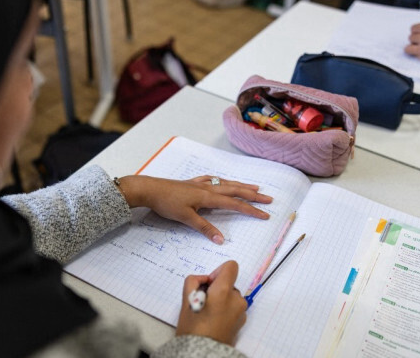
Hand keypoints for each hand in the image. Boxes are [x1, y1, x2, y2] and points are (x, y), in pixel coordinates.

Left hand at [117, 175, 271, 243]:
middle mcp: (208, 188)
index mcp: (208, 197)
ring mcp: (200, 184)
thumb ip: (204, 228)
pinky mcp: (192, 183)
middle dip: (253, 195)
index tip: (265, 214)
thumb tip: (221, 240)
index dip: (251, 210)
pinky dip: (222, 181)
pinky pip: (213, 180)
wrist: (149, 189)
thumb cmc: (167, 203)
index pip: (235, 204)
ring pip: (226, 184)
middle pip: (235, 190)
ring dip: (241, 186)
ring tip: (254, 187)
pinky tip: (222, 181)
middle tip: (269, 198)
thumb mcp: (186, 218)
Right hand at [176, 260, 246, 345]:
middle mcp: (237, 300)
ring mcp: (241, 312)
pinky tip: (214, 321)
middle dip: (217, 289)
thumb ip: (193, 282)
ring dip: (221, 300)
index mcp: (224, 292)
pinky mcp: (242, 322)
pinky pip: (234, 308)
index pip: (231, 266)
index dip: (218, 271)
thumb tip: (204, 279)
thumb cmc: (192, 328)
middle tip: (203, 303)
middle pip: (229, 284)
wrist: (203, 354)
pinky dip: (225, 310)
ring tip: (208, 314)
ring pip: (231, 296)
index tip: (208, 284)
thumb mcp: (186, 301)